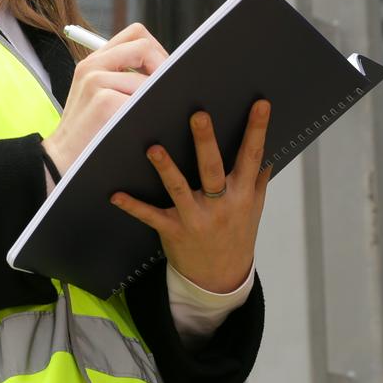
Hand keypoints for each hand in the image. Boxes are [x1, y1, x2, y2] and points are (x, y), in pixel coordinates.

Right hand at [41, 23, 168, 173]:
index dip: (156, 49)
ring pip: (147, 78)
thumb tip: (163, 69)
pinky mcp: (104, 102)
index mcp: (93, 62)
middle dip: (163, 66)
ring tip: (150, 114)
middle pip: (144, 45)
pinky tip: (142, 126)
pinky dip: (148, 112)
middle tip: (164, 91)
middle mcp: (92, 66)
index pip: (135, 34)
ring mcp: (96, 82)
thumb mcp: (95, 95)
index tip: (160, 73)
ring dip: (155, 97)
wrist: (59, 161)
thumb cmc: (86, 133)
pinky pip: (141, 98)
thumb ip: (121, 76)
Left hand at [109, 100, 272, 293]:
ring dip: (166, 169)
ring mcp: (196, 219)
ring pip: (180, 190)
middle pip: (213, 169)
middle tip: (199, 115)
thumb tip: (267, 149)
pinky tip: (115, 194)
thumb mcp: (254, 208)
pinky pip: (151, 216)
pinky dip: (133, 206)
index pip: (252, 156)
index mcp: (242, 194)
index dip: (257, 129)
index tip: (260, 104)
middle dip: (206, 142)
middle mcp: (221, 205)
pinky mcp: (174, 231)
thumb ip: (258, 179)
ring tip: (154, 148)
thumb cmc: (237, 234)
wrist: (221, 278)